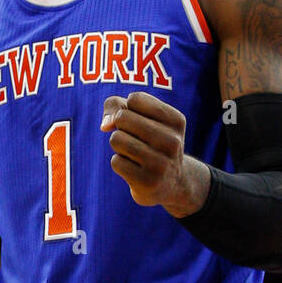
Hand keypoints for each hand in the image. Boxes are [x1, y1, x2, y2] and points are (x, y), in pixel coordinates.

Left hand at [100, 92, 208, 215]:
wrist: (170, 184)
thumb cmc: (149, 141)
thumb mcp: (140, 117)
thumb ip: (116, 106)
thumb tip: (105, 125)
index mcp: (176, 120)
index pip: (135, 99)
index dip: (129, 109)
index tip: (141, 122)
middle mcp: (172, 141)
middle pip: (123, 117)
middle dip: (121, 127)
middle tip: (135, 139)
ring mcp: (161, 163)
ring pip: (116, 139)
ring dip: (118, 145)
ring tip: (135, 154)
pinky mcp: (147, 182)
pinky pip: (116, 162)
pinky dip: (120, 164)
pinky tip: (135, 170)